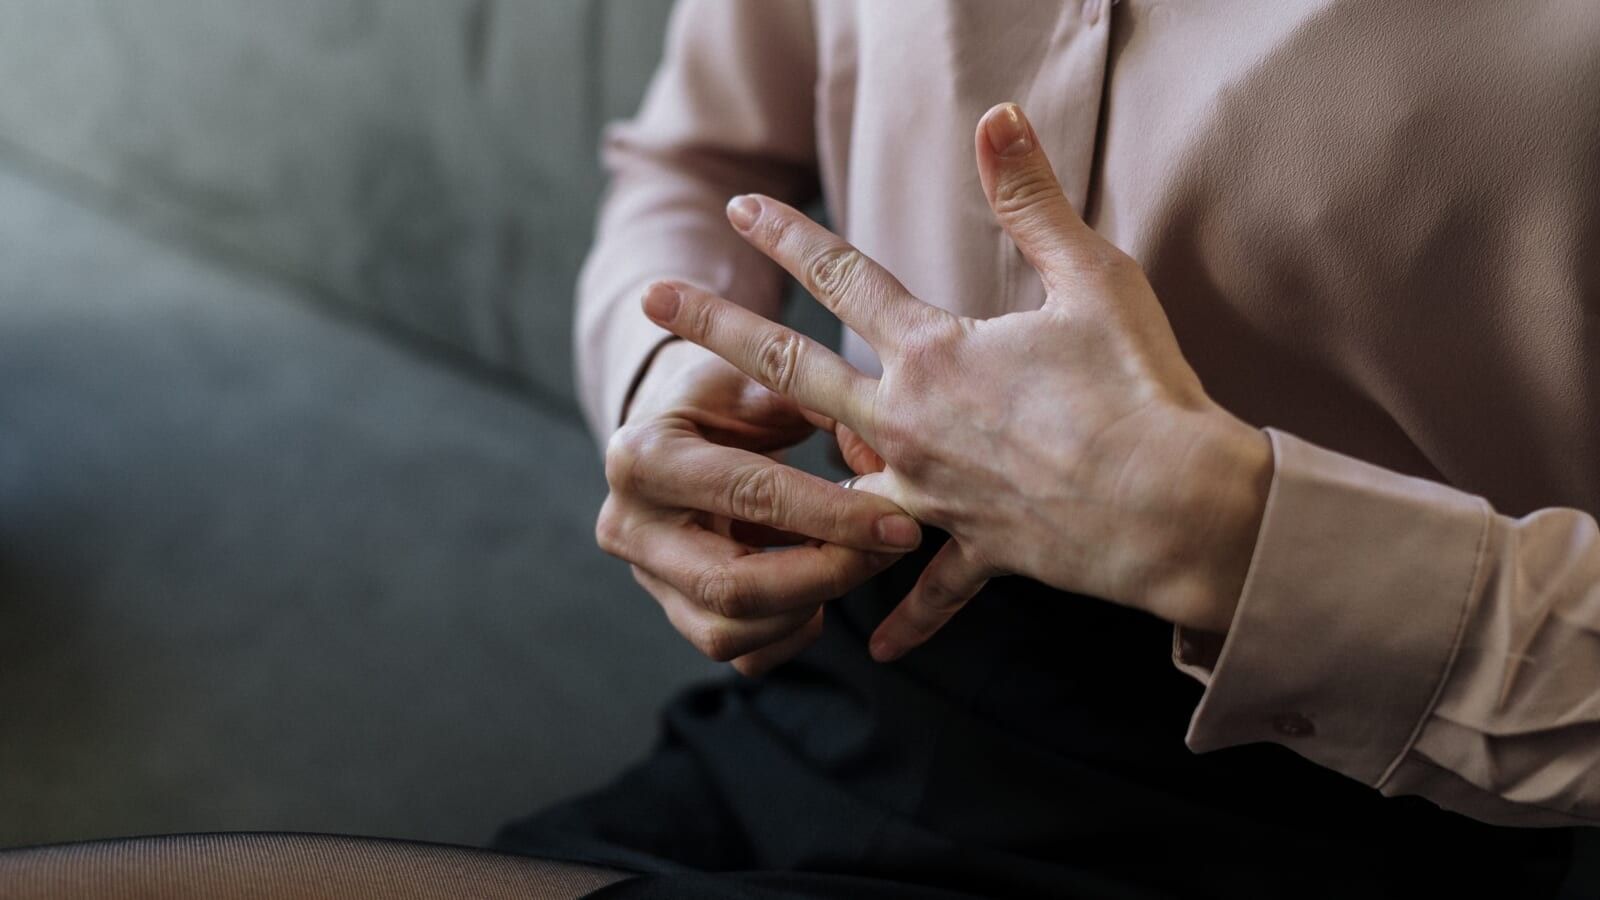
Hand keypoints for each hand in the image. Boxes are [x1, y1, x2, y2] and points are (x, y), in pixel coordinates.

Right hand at [597, 340, 922, 675]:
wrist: (669, 424)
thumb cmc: (723, 398)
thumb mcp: (764, 381)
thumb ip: (828, 412)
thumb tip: (890, 471)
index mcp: (644, 455)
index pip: (751, 496)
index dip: (834, 515)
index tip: (899, 522)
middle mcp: (629, 526)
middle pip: (732, 586)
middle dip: (826, 576)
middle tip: (889, 552)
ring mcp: (645, 578)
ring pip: (731, 633)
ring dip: (811, 606)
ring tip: (856, 560)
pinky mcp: (673, 612)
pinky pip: (742, 653)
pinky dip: (793, 628)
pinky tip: (819, 585)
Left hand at [640, 103, 1271, 661]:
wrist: (1176, 510)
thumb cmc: (1138, 389)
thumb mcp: (1090, 277)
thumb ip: (1031, 200)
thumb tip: (998, 117)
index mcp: (934, 354)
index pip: (842, 278)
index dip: (788, 236)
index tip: (738, 208)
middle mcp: (912, 426)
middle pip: (792, 372)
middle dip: (717, 332)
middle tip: (652, 304)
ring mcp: (935, 497)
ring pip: (835, 490)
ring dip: (783, 486)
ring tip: (736, 486)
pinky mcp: (978, 552)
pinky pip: (929, 591)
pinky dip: (907, 618)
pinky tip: (877, 648)